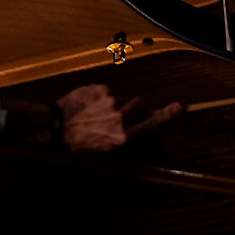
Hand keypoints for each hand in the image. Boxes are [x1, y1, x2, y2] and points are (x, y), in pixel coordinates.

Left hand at [57, 84, 180, 151]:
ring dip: (115, 101)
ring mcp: (110, 103)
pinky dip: (99, 95)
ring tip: (97, 111)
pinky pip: (107, 90)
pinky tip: (87, 105)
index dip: (165, 115)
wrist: (56, 127)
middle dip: (133, 105)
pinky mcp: (101, 90)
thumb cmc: (78, 140)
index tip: (178, 107)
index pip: (150, 123)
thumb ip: (122, 133)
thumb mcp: (104, 145)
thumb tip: (136, 122)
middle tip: (116, 112)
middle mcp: (120, 119)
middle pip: (140, 104)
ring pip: (123, 96)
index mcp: (122, 136)